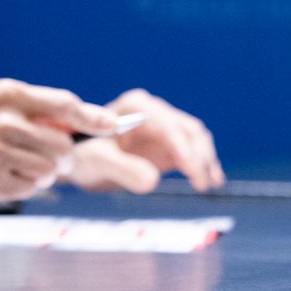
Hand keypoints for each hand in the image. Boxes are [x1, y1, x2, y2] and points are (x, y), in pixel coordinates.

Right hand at [0, 78, 117, 206]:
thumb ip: (39, 110)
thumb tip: (93, 120)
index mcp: (9, 94)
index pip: (65, 105)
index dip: (94, 117)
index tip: (115, 125)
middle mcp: (6, 119)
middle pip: (64, 146)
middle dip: (61, 158)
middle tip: (42, 157)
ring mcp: (0, 150)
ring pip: (51, 170)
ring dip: (43, 174)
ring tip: (16, 165)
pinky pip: (33, 187)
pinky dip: (25, 186)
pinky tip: (3, 176)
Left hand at [64, 89, 224, 192]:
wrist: (80, 159)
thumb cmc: (82, 157)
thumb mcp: (97, 162)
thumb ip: (122, 169)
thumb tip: (153, 180)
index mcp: (135, 106)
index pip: (169, 127)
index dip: (185, 150)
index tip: (194, 173)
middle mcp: (152, 110)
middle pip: (188, 130)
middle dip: (199, 156)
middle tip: (202, 184)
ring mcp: (162, 125)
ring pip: (195, 138)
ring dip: (205, 159)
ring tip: (208, 184)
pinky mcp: (168, 141)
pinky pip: (192, 149)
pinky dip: (203, 163)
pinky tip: (210, 180)